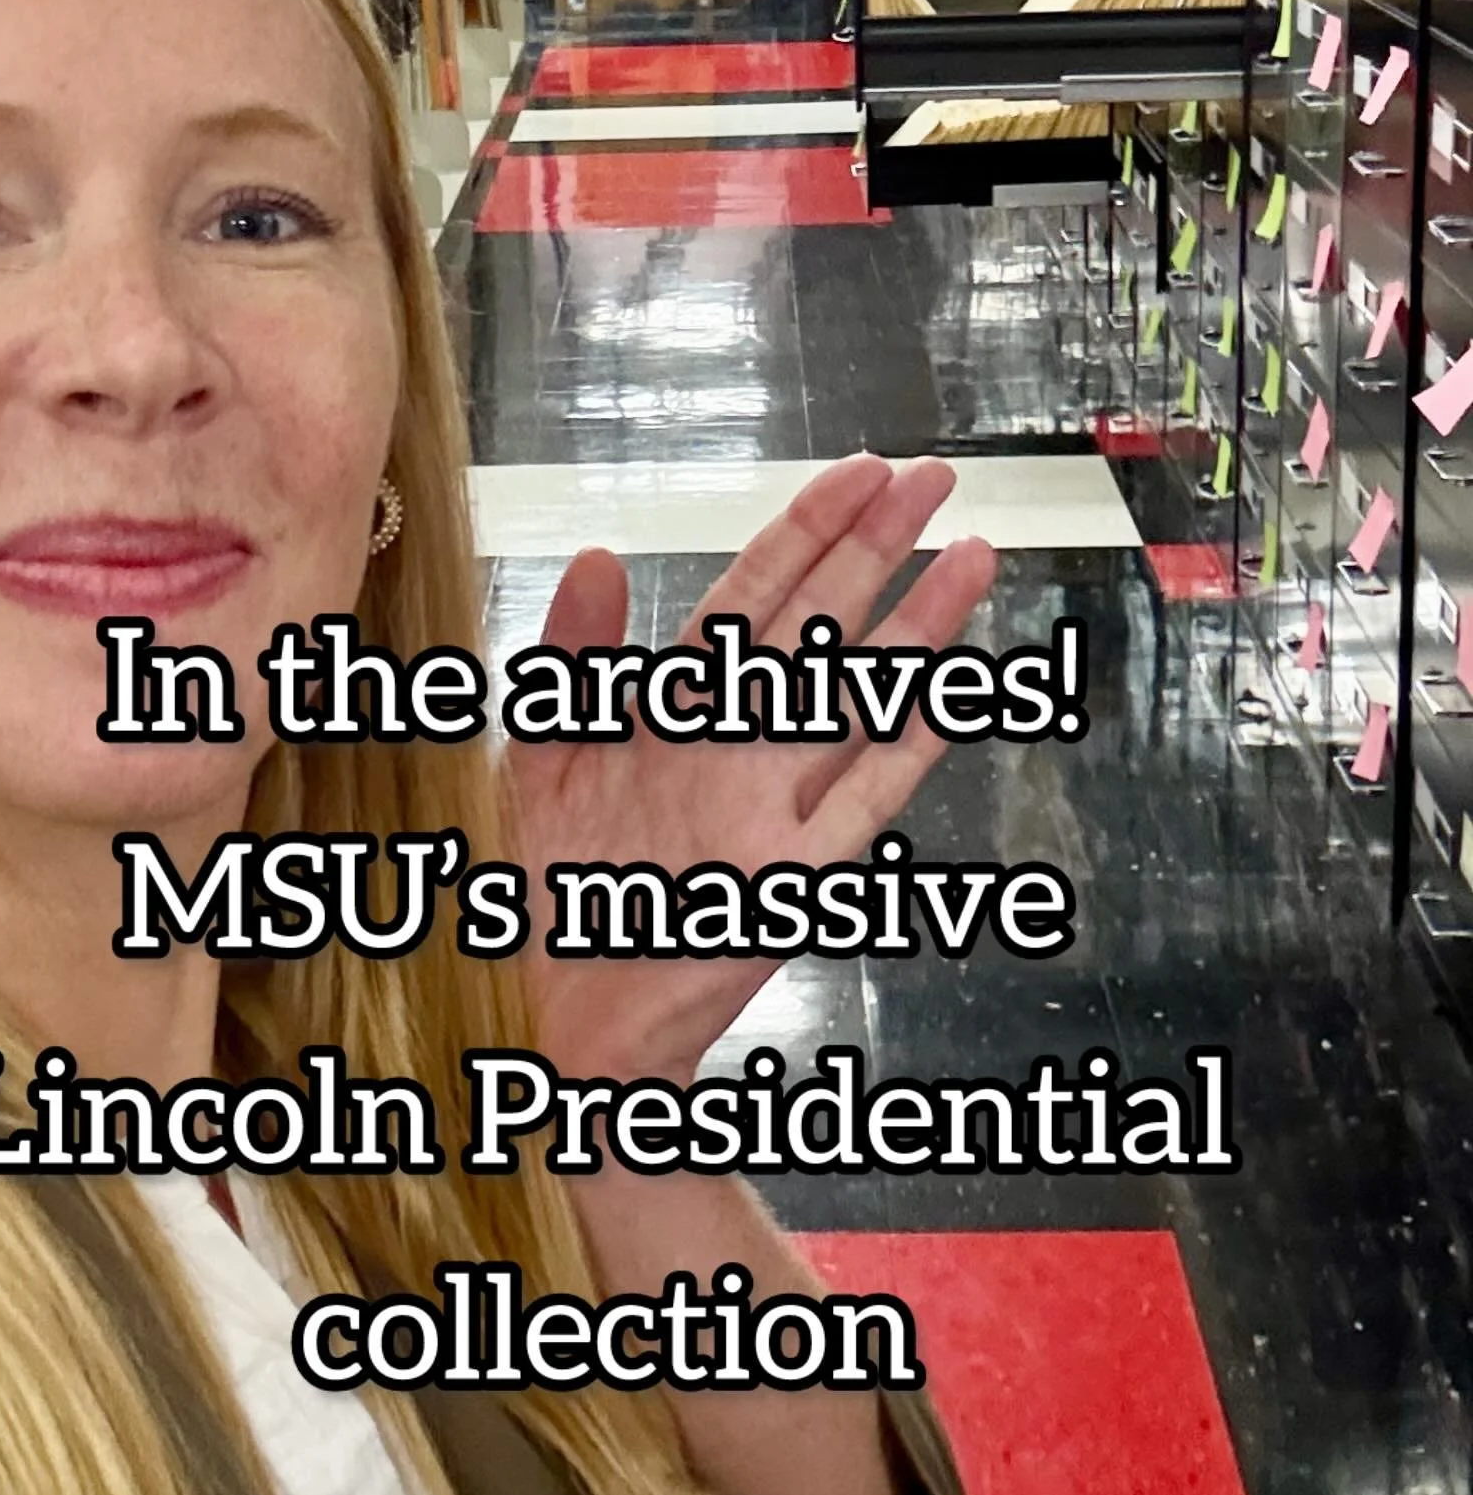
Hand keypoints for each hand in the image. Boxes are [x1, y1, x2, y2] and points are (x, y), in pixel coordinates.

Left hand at [499, 453, 996, 1086]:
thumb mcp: (530, 760)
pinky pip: (861, 802)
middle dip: (878, 548)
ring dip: (916, 629)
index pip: (750, 597)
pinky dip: (909, 745)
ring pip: (855, 699)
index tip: (860, 472)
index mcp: (663, 714)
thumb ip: (572, 662)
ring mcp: (766, 812)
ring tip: (973, 554)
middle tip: (936, 478)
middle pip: (818, 627)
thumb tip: (604, 558)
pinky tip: (948, 689)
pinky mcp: (787, 883)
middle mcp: (727, 751)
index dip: (806, 531)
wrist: (528, 1022)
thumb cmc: (522, 897)